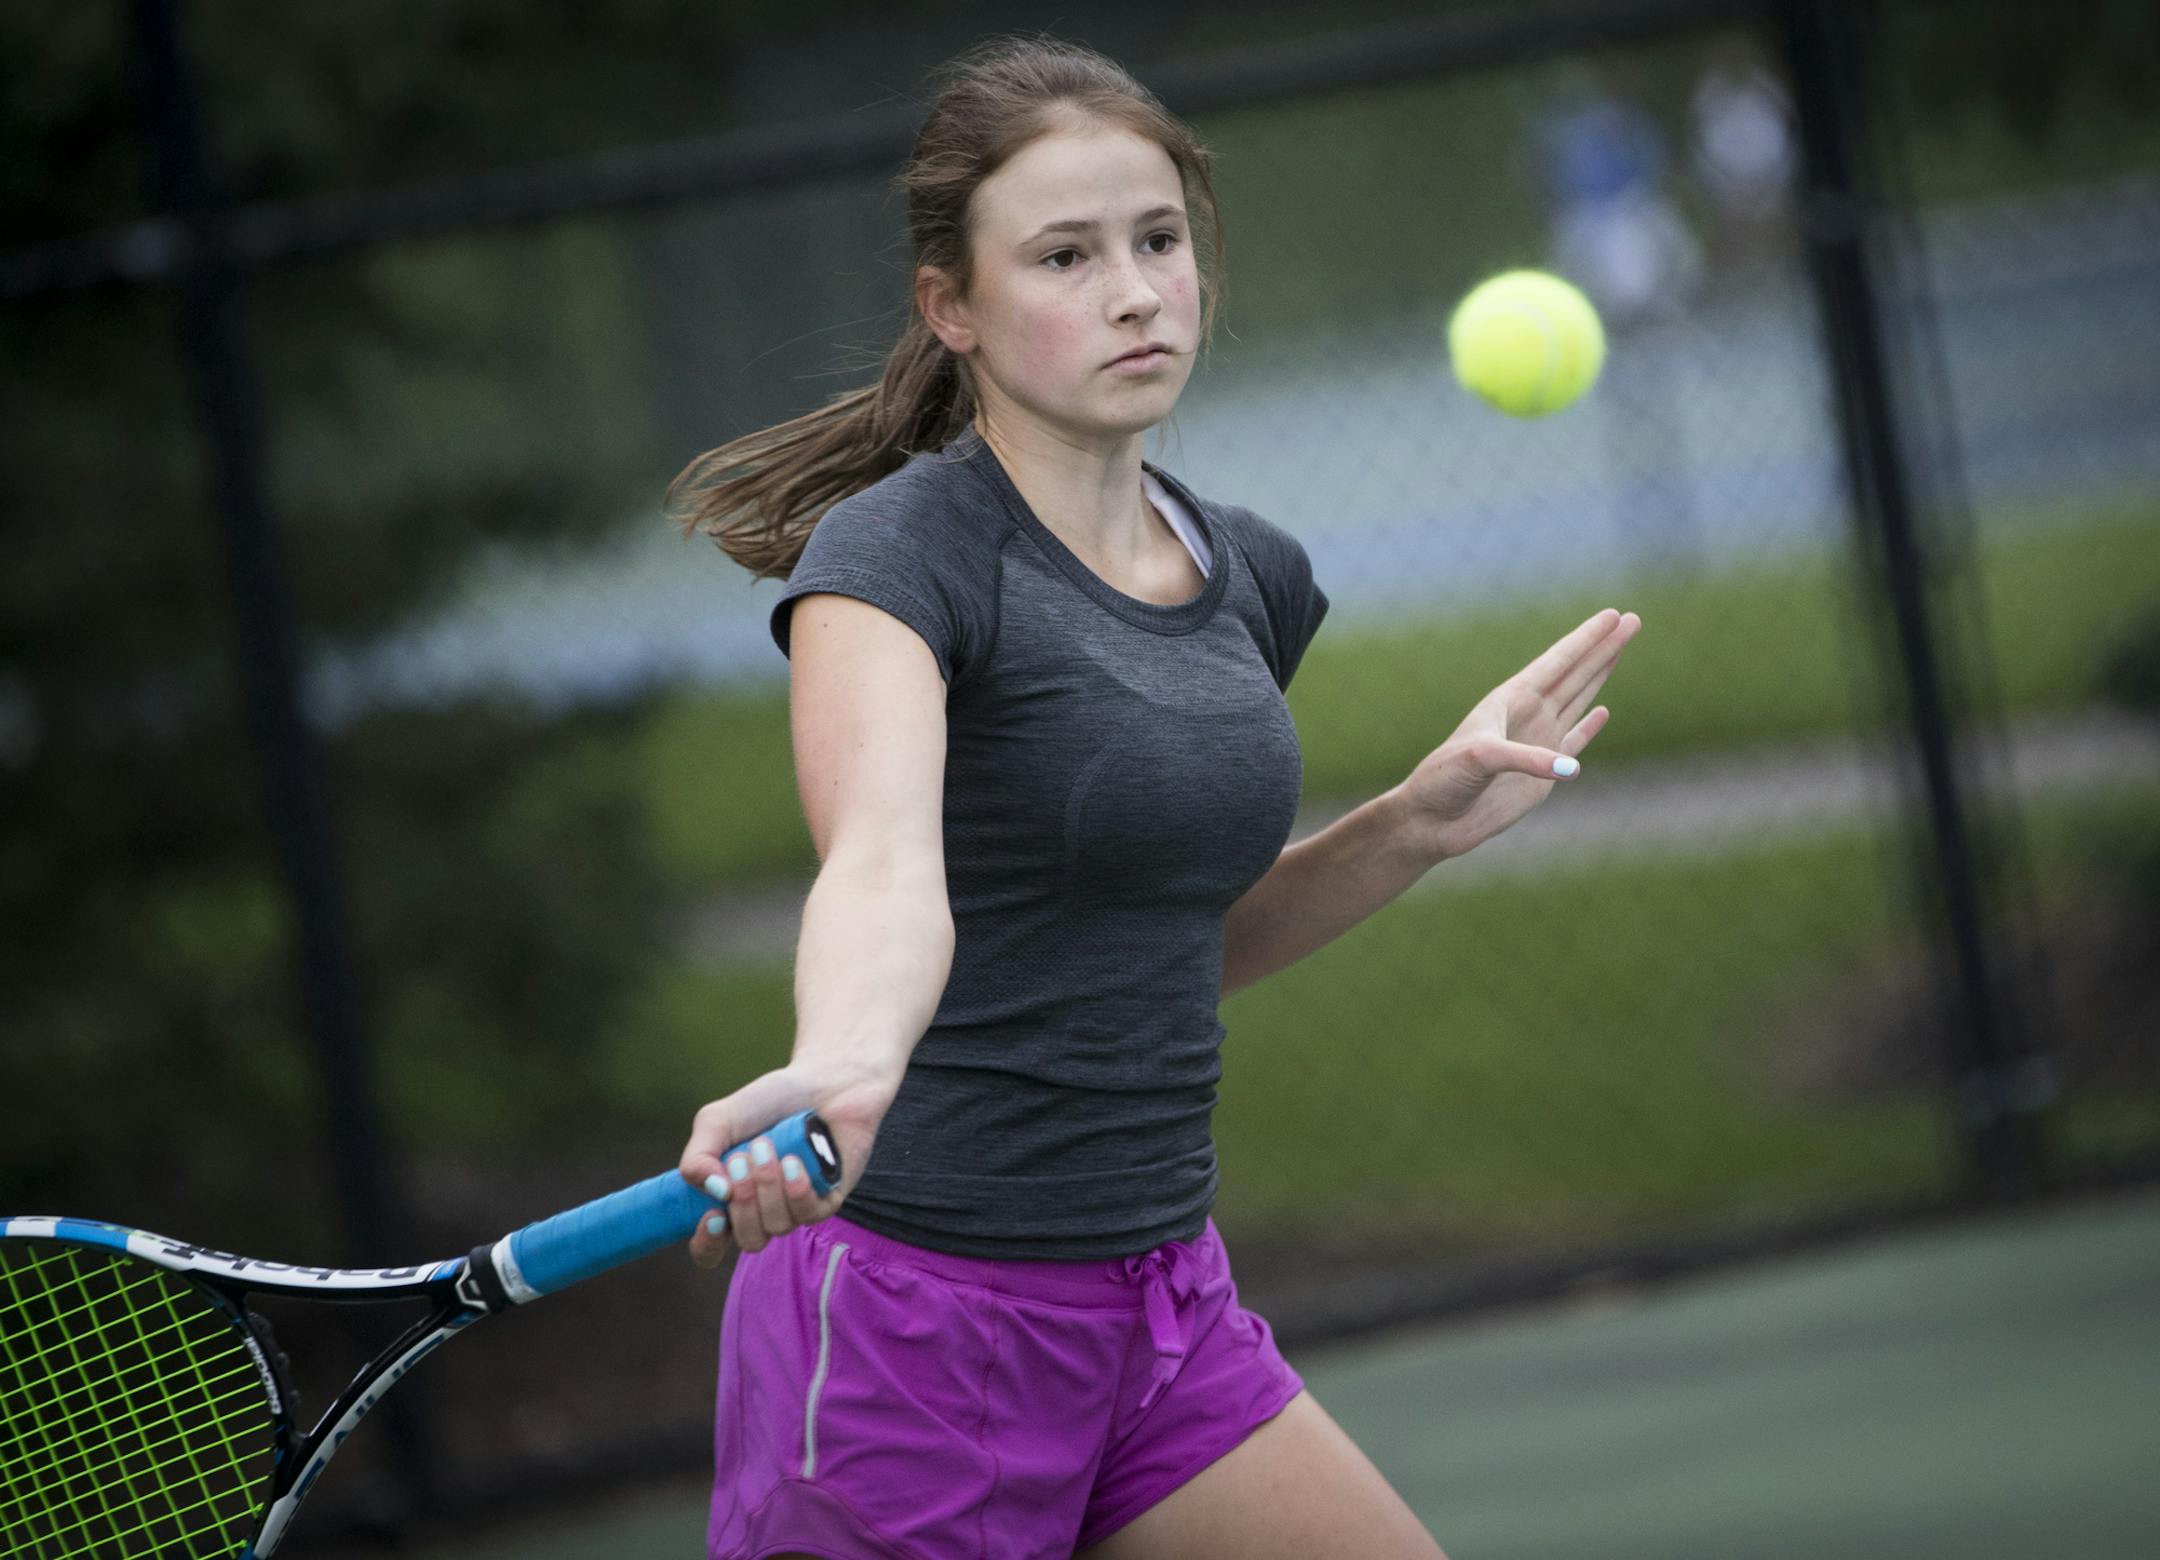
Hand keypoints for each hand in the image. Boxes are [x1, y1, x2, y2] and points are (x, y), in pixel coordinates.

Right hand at [677, 1063, 890, 1267]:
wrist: (823, 1081)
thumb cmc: (769, 1102)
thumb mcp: (718, 1120)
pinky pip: (807, 1214)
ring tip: (770, 1146)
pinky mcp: (827, 1201)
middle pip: (748, 1239)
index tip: (711, 1216)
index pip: (710, 1247)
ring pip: (776, 1226)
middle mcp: (763, 1211)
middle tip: (744, 1157)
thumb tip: (712, 1192)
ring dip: (768, 1185)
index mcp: (730, 1198)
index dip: (707, 1243)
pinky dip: (797, 1187)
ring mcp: (796, 1209)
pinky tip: (794, 1160)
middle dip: (743, 1201)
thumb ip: (698, 1156)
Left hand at [1398, 607, 1640, 861]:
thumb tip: (1570, 768)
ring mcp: (1536, 743)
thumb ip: (1526, 759)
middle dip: (1604, 647)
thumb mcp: (1481, 758)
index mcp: (1510, 700)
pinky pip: (1572, 742)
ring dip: (1600, 675)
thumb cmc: (1444, 779)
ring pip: (1577, 699)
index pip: (1558, 661)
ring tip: (1620, 649)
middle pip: (1575, 673)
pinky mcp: (1542, 775)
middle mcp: (1526, 716)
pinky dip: (1588, 727)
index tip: (1613, 615)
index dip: (1587, 638)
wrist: (1431, 820)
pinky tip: (1603, 711)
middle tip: (1633, 620)